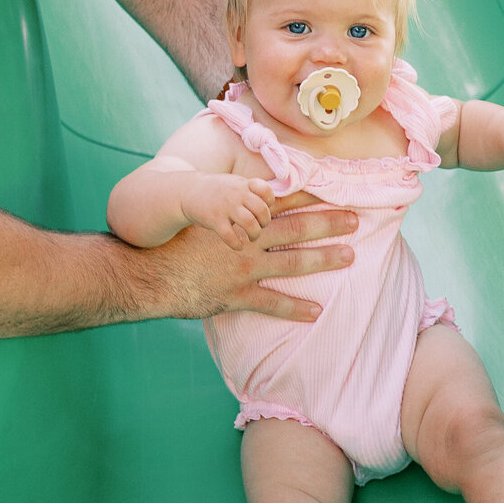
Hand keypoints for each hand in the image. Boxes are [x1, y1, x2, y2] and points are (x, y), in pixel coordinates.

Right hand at [151, 196, 356, 321]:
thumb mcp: (199, 217)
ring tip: (349, 256)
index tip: (336, 190)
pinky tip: (316, 311)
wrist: (147, 271)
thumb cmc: (170, 242)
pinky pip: (271, 303)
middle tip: (356, 221)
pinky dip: (295, 308)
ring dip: (323, 259)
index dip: (310, 195)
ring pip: (292, 262)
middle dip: (328, 223)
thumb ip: (226, 210)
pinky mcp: (235, 295)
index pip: (282, 202)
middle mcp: (247, 241)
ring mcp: (243, 269)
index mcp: (238, 219)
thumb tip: (248, 197)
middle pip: (296, 228)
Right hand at [180, 173, 277, 247]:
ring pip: (249, 222)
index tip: (264, 209)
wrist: (189, 192)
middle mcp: (236, 194)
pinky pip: (230, 235)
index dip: (269, 202)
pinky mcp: (214, 220)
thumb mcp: (236, 183)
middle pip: (261, 209)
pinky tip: (238, 245)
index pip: (266, 190)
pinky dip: (237, 243)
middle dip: (264, 222)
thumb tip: (277, 204)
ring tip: (252, 237)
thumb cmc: (218, 191)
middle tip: (260, 227)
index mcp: (243, 184)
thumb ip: (253, 191)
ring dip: (254, 234)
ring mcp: (224, 207)